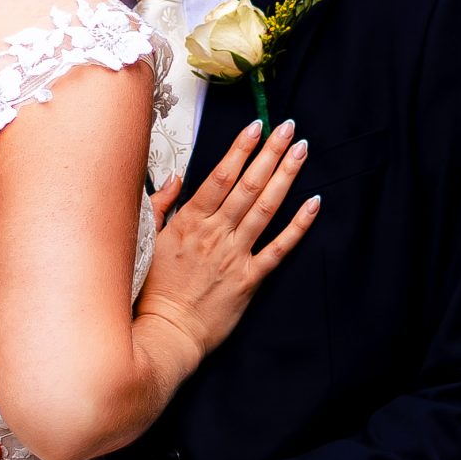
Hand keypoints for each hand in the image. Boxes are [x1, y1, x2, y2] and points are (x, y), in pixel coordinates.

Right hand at [136, 119, 320, 367]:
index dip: (240, 149)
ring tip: (301, 150)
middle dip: (270, 153)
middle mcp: (215, 234)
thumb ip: (160, 205)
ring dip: (286, 177)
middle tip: (288, 127)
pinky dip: (298, 225)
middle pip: (248, 185)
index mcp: (189, 222)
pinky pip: (279, 248)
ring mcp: (235, 255)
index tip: (257, 126)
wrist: (166, 333)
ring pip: (265, 208)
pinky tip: (314, 202)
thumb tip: (175, 176)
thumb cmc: (153, 289)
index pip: (220, 177)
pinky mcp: (250, 279)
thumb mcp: (146, 240)